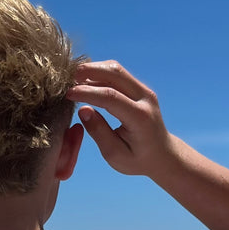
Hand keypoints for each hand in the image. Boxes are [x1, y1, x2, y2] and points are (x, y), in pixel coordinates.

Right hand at [68, 61, 173, 177]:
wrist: (162, 154)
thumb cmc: (137, 159)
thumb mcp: (115, 155)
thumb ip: (99, 132)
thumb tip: (83, 110)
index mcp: (140, 118)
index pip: (110, 97)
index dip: (87, 92)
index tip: (68, 94)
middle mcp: (145, 99)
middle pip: (115, 73)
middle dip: (89, 71)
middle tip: (66, 78)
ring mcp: (144, 90)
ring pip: (116, 69)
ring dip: (93, 69)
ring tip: (73, 79)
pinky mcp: (139, 88)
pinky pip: (117, 74)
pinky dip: (99, 73)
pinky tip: (84, 81)